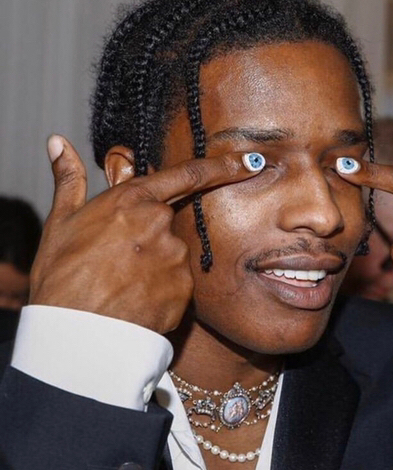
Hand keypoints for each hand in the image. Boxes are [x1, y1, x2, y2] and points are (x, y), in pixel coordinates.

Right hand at [30, 135, 260, 332]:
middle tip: (120, 261)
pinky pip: (179, 283)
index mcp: (133, 200)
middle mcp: (160, 224)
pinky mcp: (184, 288)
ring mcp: (175, 257)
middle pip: (171, 223)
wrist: (73, 333)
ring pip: (175, 255)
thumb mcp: (60, 222)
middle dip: (151, 238)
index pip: (188, 175)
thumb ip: (69, 179)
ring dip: (156, 265)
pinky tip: (137, 299)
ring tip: (124, 283)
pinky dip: (162, 289)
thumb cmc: (62, 275)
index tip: (249, 161)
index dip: (223, 166)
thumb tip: (59, 143)